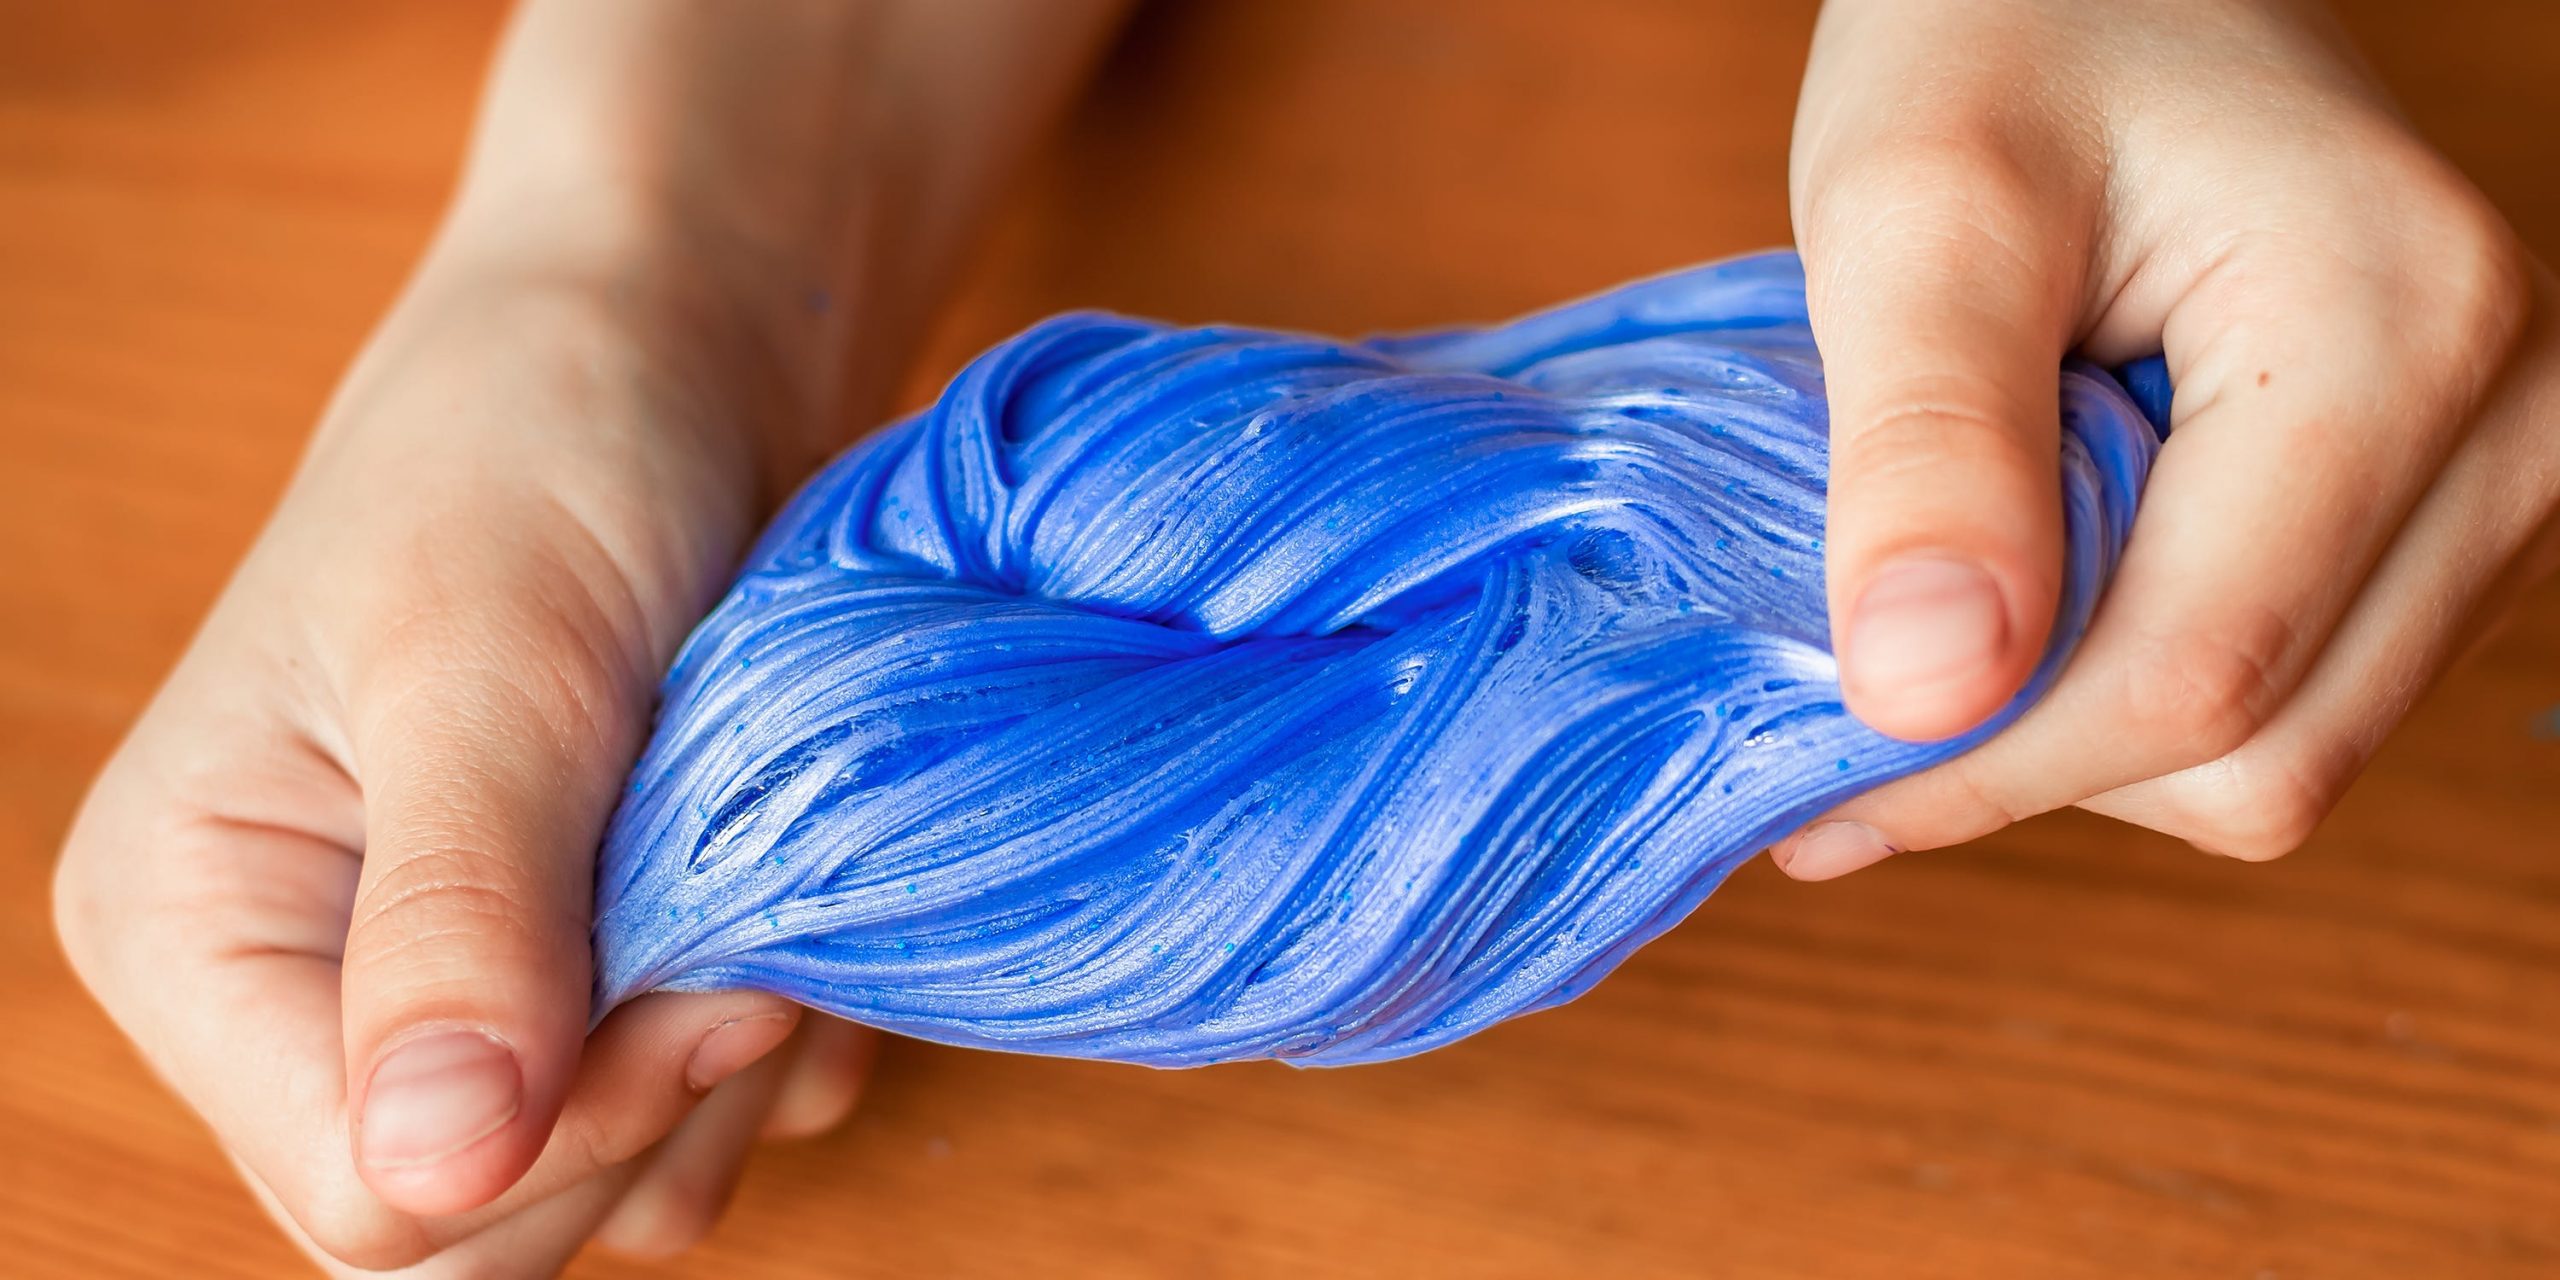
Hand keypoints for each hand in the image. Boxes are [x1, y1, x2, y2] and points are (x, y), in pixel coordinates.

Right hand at [54, 1, 1125, 1269]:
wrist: (673, 355)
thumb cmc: (545, 450)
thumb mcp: (495, 668)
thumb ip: (463, 918)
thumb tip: (431, 1166)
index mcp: (195, 923)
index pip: (367, 1197)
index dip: (568, 1131)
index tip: (712, 979)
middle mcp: (295, 987)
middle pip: (476, 1231)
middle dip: (644, 1107)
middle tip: (747, 928)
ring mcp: (443, 993)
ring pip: (597, 1194)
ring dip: (721, 1077)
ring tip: (763, 888)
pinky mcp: (571, 981)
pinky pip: (686, 1129)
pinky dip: (765, 1049)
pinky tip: (791, 908)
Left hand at [1774, 0, 2559, 877]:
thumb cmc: (2008, 35)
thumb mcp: (1919, 205)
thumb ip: (1927, 446)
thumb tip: (1924, 697)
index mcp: (2405, 335)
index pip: (2196, 681)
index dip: (1981, 769)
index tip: (1804, 786)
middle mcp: (2514, 430)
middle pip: (2259, 754)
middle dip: (2030, 756)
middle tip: (1850, 675)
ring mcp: (2497, 484)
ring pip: (2275, 752)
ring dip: (2075, 728)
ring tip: (1951, 585)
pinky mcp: (2438, 522)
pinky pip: (2285, 696)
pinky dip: (2125, 684)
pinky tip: (2028, 586)